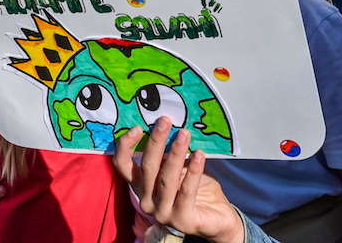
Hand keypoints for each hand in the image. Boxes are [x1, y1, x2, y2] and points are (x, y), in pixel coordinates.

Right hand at [113, 119, 245, 242]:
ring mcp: (162, 213)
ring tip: (185, 134)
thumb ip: (169, 154)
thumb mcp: (179, 167)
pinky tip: (199, 155)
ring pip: (166, 179)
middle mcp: (146, 201)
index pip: (123, 165)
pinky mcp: (182, 220)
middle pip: (147, 168)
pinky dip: (194, 171)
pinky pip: (187, 192)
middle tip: (165, 121)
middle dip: (156, 141)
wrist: (218, 218)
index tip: (137, 127)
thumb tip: (170, 125)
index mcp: (140, 186)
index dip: (125, 146)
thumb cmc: (196, 188)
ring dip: (176, 153)